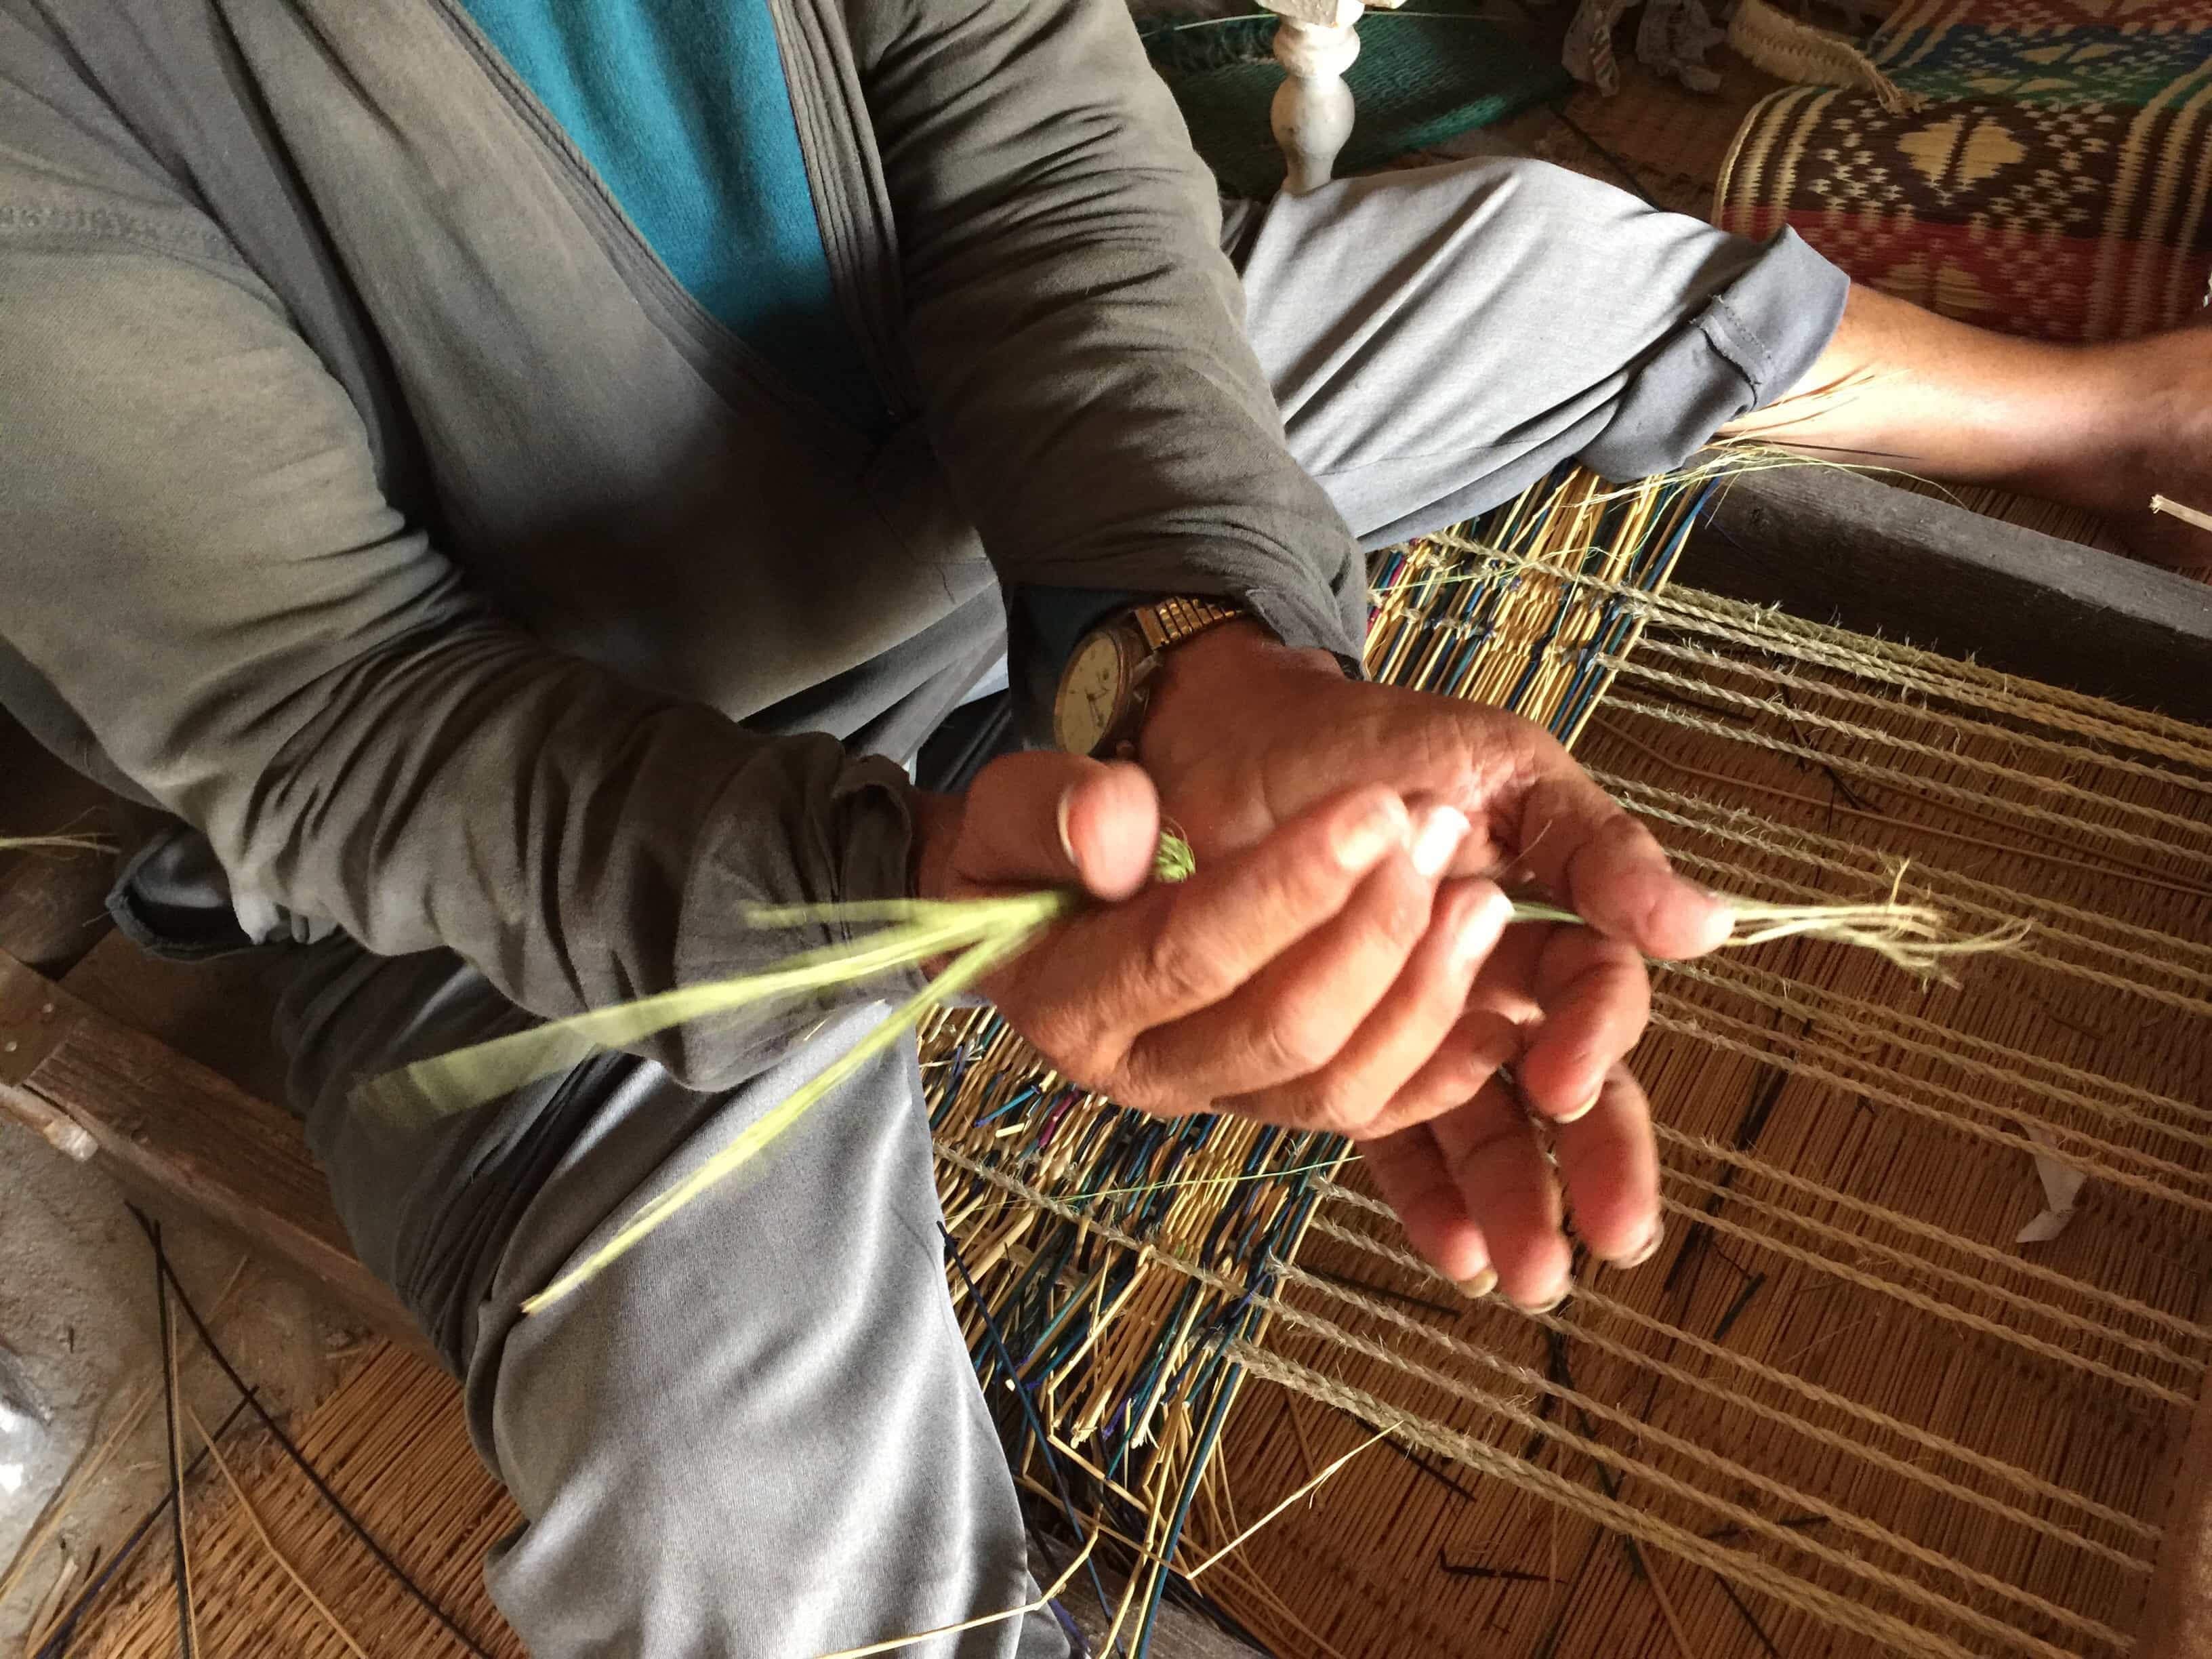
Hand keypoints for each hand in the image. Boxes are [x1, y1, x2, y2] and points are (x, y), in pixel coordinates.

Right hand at [915, 750, 1516, 1171]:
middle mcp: (1146, 1074)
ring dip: (1423, 995)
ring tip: (1480, 900)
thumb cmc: (1025, 855)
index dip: (1286, 887)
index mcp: (1072, 1004)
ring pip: (1338, 1085)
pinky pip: (1372, 1116)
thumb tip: (1119, 823)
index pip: (1188, 954)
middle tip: (1437, 832)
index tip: (1371, 809)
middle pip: (1280, 1031)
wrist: (1028, 917)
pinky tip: (1498, 1005)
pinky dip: (1442, 1069)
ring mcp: (1219, 1099)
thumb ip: (1052, 811)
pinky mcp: (1275, 1106)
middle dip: (1373, 931)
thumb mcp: (1008, 810)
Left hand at [1122, 621, 1730, 1306]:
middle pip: (1567, 1093)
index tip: (1567, 1079)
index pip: (1598, 995)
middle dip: (1593, 1164)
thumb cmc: (1376, 745)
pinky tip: (1458, 1250)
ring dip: (1516, 1201)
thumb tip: (1708, 924)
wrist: (1235, 742)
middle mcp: (1498, 985)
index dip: (1597, 1040)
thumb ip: (1600, 850)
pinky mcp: (1348, 1057)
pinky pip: (1397, 1141)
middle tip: (1611, 1236)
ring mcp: (1424, 1029)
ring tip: (1529, 1272)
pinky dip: (1430, 1197)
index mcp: (1549, 915)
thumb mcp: (1504, 773)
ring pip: (1489, 1131)